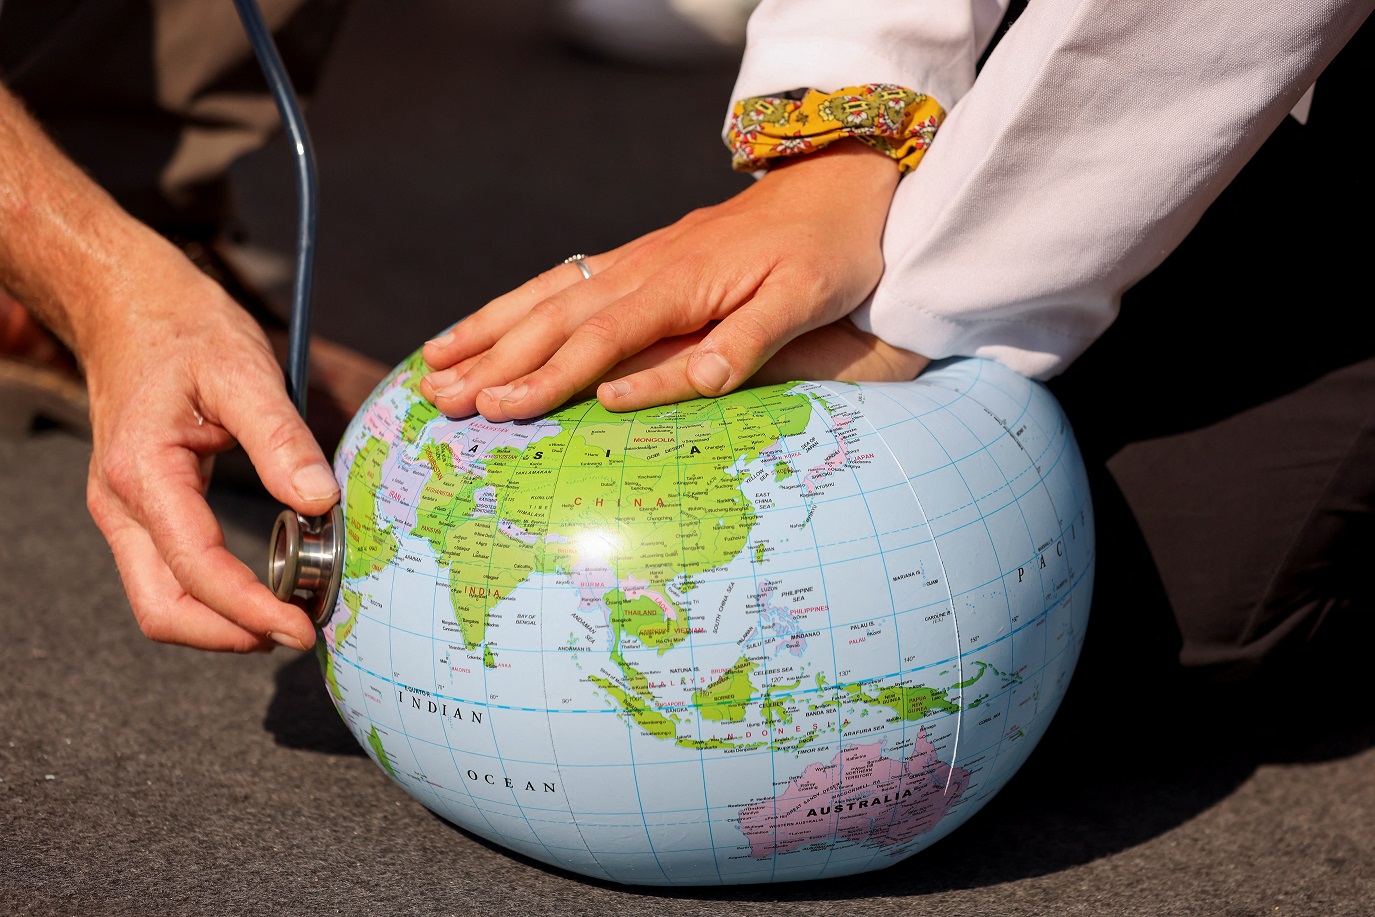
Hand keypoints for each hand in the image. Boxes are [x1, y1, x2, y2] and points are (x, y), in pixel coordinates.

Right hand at [79, 232, 336, 651]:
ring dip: (222, 622)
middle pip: (162, 608)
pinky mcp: (141, 509)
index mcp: (143, 472)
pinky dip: (215, 595)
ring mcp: (125, 511)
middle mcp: (122, 502)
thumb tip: (320, 502)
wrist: (129, 306)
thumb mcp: (244, 370)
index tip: (303, 627)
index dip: (251, 610)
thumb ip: (281, 438)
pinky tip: (264, 585)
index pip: (196, 568)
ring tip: (289, 614)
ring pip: (161, 599)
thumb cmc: (185, 330)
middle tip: (299, 632)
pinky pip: (169, 573)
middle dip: (231, 635)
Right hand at [420, 141, 901, 419]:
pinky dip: (517, 304)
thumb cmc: (825, 251)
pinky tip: (490, 324)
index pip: (600, 339)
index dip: (546, 377)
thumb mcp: (804, 298)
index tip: (497, 408)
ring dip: (489, 331)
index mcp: (680, 284)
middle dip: (494, 362)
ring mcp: (637, 258)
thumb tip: (690, 380)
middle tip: (438, 400)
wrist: (832, 182)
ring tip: (435, 363)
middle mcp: (645, 267)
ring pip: (547, 296)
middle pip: (555, 318)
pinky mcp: (640, 258)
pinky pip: (564, 281)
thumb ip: (744, 341)